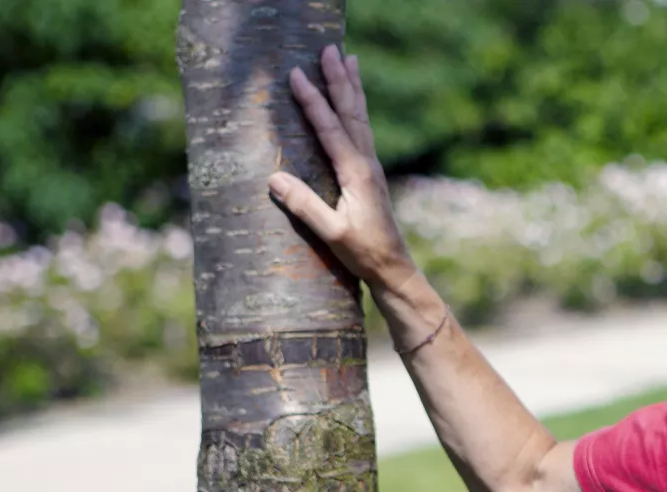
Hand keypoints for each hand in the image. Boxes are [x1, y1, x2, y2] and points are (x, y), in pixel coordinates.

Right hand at [268, 45, 416, 292]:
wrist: (393, 268)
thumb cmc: (362, 254)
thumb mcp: (331, 233)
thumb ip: (305, 206)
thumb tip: (273, 177)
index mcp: (356, 173)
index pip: (330, 128)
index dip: (312, 100)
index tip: (297, 74)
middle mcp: (367, 163)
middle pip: (351, 112)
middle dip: (338, 79)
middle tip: (330, 49)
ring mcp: (371, 167)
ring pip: (360, 117)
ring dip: (352, 87)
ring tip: (349, 59)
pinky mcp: (370, 173)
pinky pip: (362, 130)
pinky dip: (357, 108)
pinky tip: (354, 101)